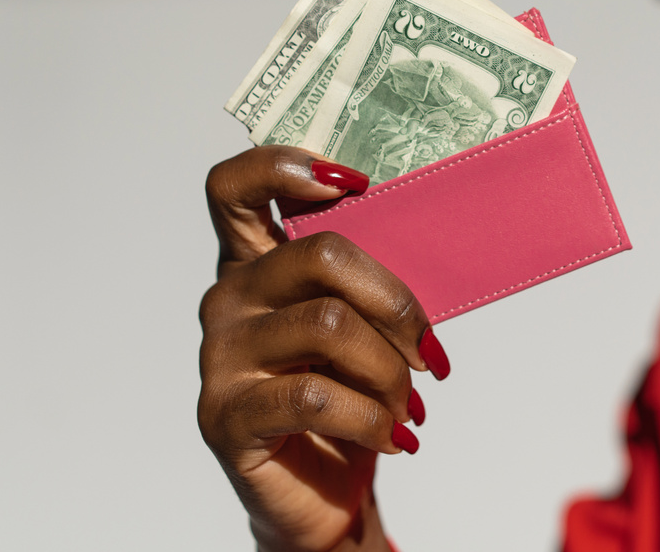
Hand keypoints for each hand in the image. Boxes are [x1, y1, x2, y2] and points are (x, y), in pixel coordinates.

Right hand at [199, 146, 450, 551]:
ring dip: (392, 371)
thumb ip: (369, 279)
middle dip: (396, 301)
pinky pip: (318, 396)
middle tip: (428, 350)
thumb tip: (440, 236)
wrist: (322, 493)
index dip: (288, 166)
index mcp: (255, 262)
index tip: (358, 183)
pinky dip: (373, 417)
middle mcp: (228, 299)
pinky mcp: (226, 416)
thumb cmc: (347, 394)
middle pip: (319, 254)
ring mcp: (219, 357)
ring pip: (330, 326)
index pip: (237, 186)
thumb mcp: (362, 326)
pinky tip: (392, 435)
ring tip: (409, 404)